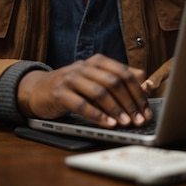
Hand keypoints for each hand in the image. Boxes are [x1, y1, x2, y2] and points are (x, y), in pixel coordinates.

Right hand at [17, 53, 153, 127]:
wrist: (39, 89)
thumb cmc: (73, 87)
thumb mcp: (95, 80)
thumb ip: (118, 81)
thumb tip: (146, 85)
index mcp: (97, 61)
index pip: (123, 72)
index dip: (137, 91)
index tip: (146, 110)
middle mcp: (85, 66)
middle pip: (114, 81)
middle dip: (129, 102)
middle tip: (139, 120)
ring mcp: (71, 78)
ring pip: (99, 91)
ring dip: (115, 109)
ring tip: (125, 123)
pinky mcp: (60, 92)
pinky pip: (81, 104)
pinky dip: (97, 115)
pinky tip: (107, 124)